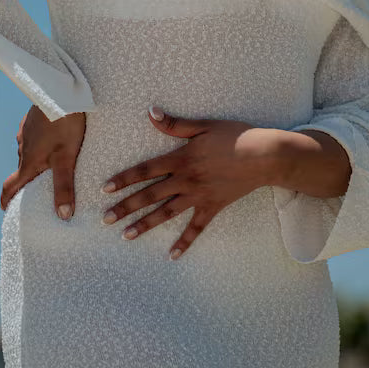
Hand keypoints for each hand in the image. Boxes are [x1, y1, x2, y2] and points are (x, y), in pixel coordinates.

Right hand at [0, 105, 86, 219]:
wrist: (60, 91)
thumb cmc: (63, 125)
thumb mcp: (66, 158)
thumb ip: (64, 186)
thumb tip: (63, 216)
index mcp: (28, 162)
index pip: (9, 187)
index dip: (6, 202)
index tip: (6, 211)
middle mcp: (22, 149)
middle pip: (21, 171)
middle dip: (28, 183)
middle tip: (40, 191)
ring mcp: (25, 133)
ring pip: (28, 153)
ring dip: (36, 162)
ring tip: (53, 166)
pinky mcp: (31, 121)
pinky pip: (33, 139)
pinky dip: (41, 146)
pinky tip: (55, 141)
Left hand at [101, 105, 285, 258]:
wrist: (263, 156)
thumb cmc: (234, 136)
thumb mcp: (203, 125)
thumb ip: (175, 124)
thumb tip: (150, 112)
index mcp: (180, 159)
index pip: (145, 170)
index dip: (124, 179)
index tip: (105, 189)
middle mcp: (185, 180)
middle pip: (150, 195)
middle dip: (126, 207)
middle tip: (106, 218)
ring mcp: (198, 196)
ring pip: (166, 213)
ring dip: (145, 225)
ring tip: (126, 235)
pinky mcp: (213, 207)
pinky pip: (196, 228)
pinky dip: (184, 242)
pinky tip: (172, 255)